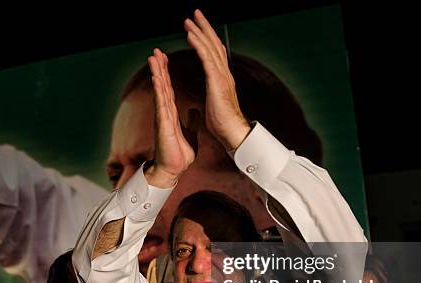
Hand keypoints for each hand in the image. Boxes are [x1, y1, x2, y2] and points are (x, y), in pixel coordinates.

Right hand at [145, 48, 196, 187]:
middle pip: (162, 84)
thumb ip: (191, 121)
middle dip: (159, 67)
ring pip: (159, 90)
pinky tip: (157, 77)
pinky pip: (161, 102)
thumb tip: (195, 110)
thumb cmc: (178, 154)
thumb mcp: (190, 133)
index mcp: (171, 113)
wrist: (173, 169)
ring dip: (156, 73)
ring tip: (153, 57)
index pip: (169, 88)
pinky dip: (159, 89)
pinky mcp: (163, 123)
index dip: (167, 72)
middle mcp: (165, 112)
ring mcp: (162, 116)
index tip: (165, 58)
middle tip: (156, 50)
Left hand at [185, 9, 250, 150]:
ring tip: (189, 20)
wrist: (231, 131)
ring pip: (210, 47)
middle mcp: (224, 72)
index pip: (215, 53)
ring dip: (199, 31)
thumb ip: (214, 92)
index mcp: (222, 78)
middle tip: (196, 13)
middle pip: (214, 44)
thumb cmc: (223, 122)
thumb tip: (213, 93)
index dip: (208, 39)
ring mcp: (221, 75)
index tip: (200, 28)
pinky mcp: (216, 80)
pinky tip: (190, 35)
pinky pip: (205, 57)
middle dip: (204, 27)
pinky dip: (198, 44)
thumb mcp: (216, 102)